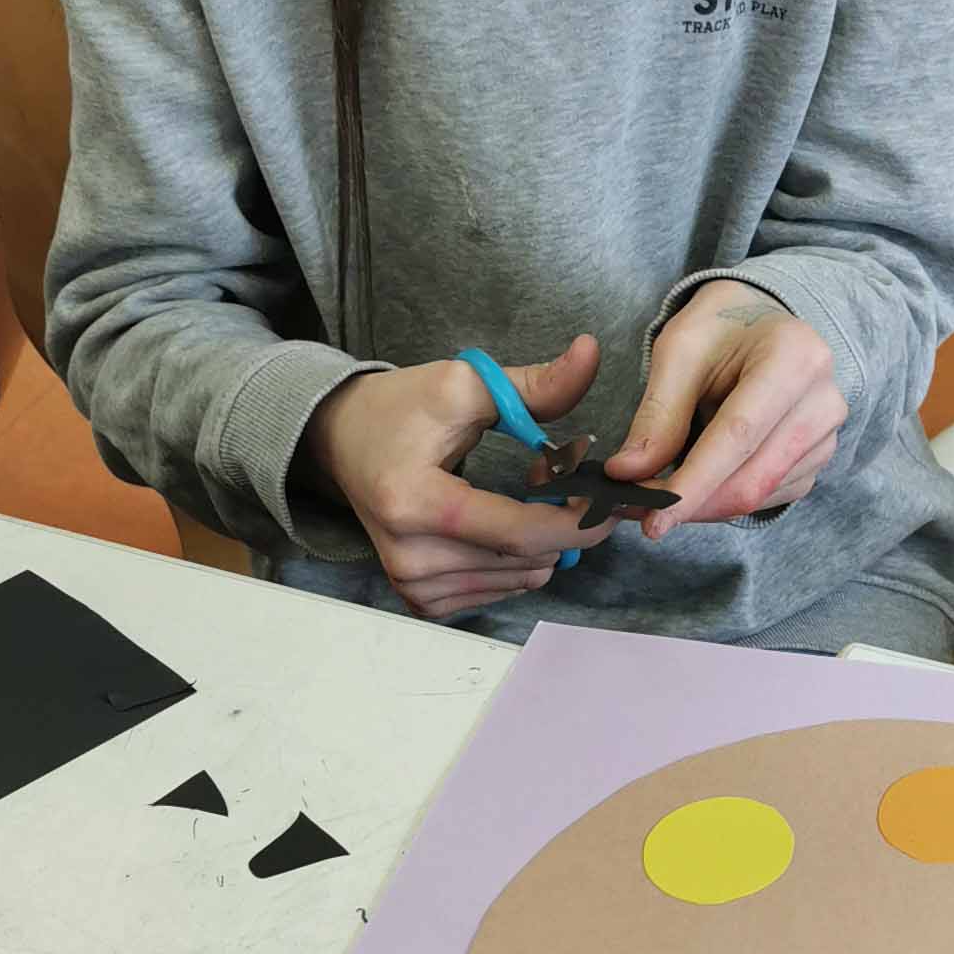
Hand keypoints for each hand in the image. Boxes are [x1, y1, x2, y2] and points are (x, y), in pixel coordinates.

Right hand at [306, 338, 604, 619]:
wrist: (342, 440)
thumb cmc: (400, 408)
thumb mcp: (464, 385)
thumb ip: (536, 384)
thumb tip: (592, 354)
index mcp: (415, 502)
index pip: (519, 534)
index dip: (579, 521)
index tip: (611, 500)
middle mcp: (409, 556)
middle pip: (526, 560)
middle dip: (563, 522)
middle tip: (555, 478)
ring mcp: (412, 585)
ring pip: (520, 580)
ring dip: (541, 543)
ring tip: (520, 499)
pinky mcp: (420, 600)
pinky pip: (499, 592)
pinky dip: (516, 562)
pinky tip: (500, 528)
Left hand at [614, 283, 846, 530]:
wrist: (762, 320)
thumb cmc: (720, 327)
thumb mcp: (680, 350)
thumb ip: (658, 414)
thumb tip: (627, 474)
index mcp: (794, 357)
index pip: (738, 436)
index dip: (693, 485)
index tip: (652, 519)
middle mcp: (824, 399)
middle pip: (753, 479)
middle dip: (693, 504)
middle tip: (640, 510)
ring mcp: (827, 434)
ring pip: (760, 496)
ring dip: (705, 506)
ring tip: (660, 491)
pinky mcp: (819, 458)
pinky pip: (770, 498)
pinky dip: (726, 501)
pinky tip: (698, 484)